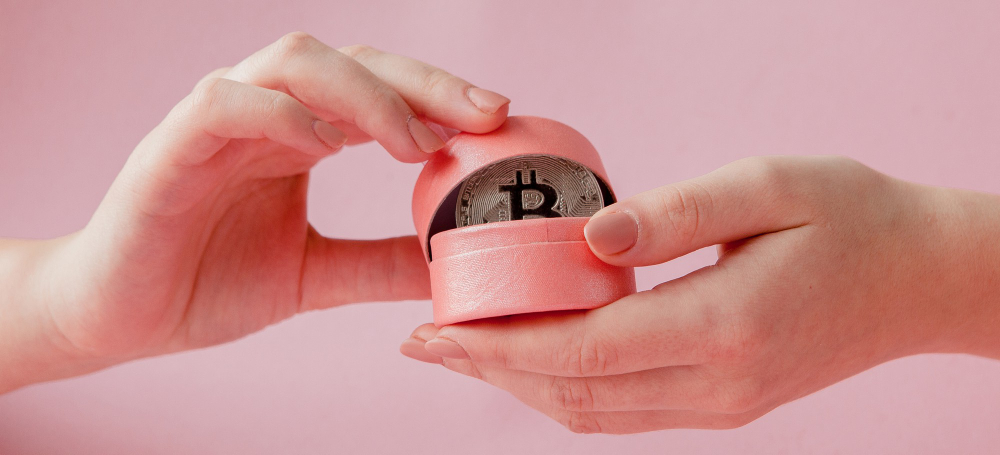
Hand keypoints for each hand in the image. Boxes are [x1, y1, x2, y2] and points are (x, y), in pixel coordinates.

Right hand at [0, 32, 510, 391]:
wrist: (118, 318)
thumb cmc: (207, 282)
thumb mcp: (314, 274)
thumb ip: (378, 261)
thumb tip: (453, 265)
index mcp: (297, 135)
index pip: (377, 89)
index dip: (439, 95)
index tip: (499, 121)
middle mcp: (263, 114)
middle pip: (350, 60)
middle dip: (424, 81)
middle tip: (486, 114)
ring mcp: (215, 123)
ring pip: (293, 63)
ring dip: (364, 94)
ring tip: (413, 142)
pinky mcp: (170, 147)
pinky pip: (225, 103)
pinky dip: (282, 114)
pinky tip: (323, 146)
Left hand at [401, 156, 999, 432]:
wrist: (921, 278)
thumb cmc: (851, 218)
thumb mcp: (769, 185)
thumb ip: (674, 213)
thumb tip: (587, 241)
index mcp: (723, 324)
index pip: (582, 350)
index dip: (498, 344)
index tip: (434, 330)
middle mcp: (718, 382)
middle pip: (574, 393)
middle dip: (490, 370)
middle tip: (424, 344)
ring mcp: (723, 404)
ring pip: (595, 414)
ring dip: (522, 386)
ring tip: (466, 352)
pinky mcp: (727, 404)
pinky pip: (626, 412)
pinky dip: (568, 391)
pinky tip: (537, 361)